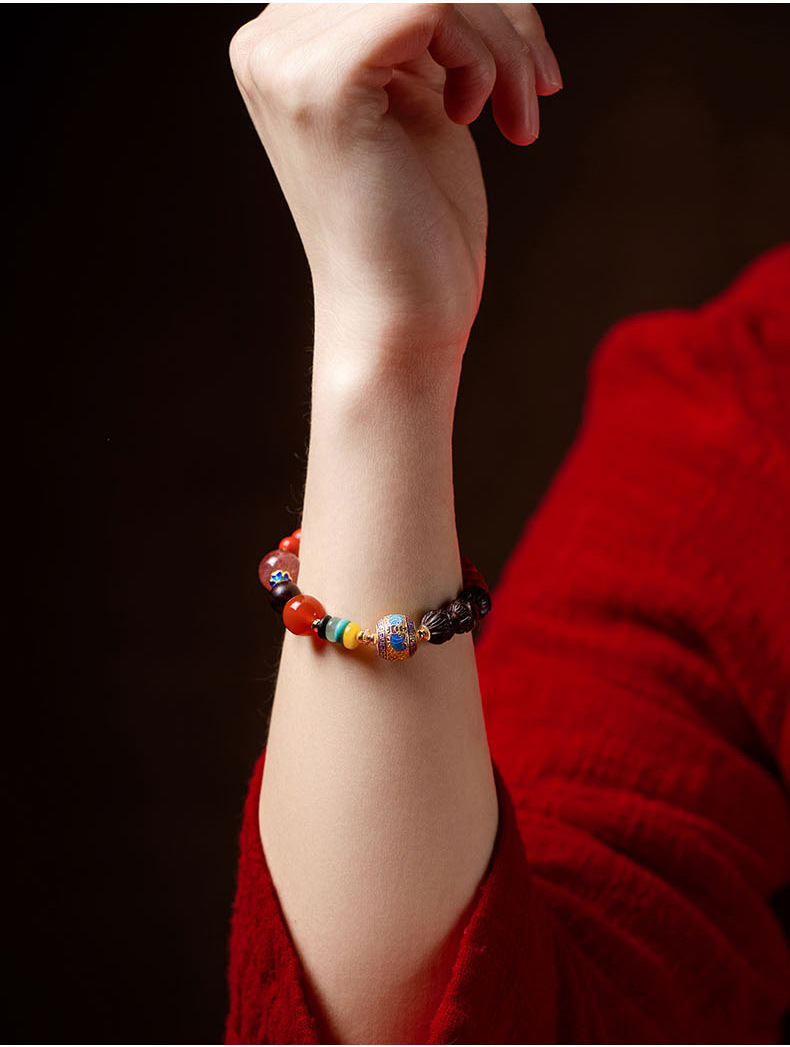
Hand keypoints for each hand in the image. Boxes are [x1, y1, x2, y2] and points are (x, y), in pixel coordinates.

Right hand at [229, 3, 561, 364]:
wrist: (401, 322)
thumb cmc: (418, 228)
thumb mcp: (423, 99)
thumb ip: (424, 29)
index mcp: (284, 46)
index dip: (477, 4)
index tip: (523, 67)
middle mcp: (268, 44)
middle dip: (498, 13)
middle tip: (537, 83)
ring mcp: (286, 62)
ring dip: (501, 38)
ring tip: (520, 105)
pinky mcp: (323, 83)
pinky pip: (431, 6)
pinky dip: (484, 55)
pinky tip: (485, 116)